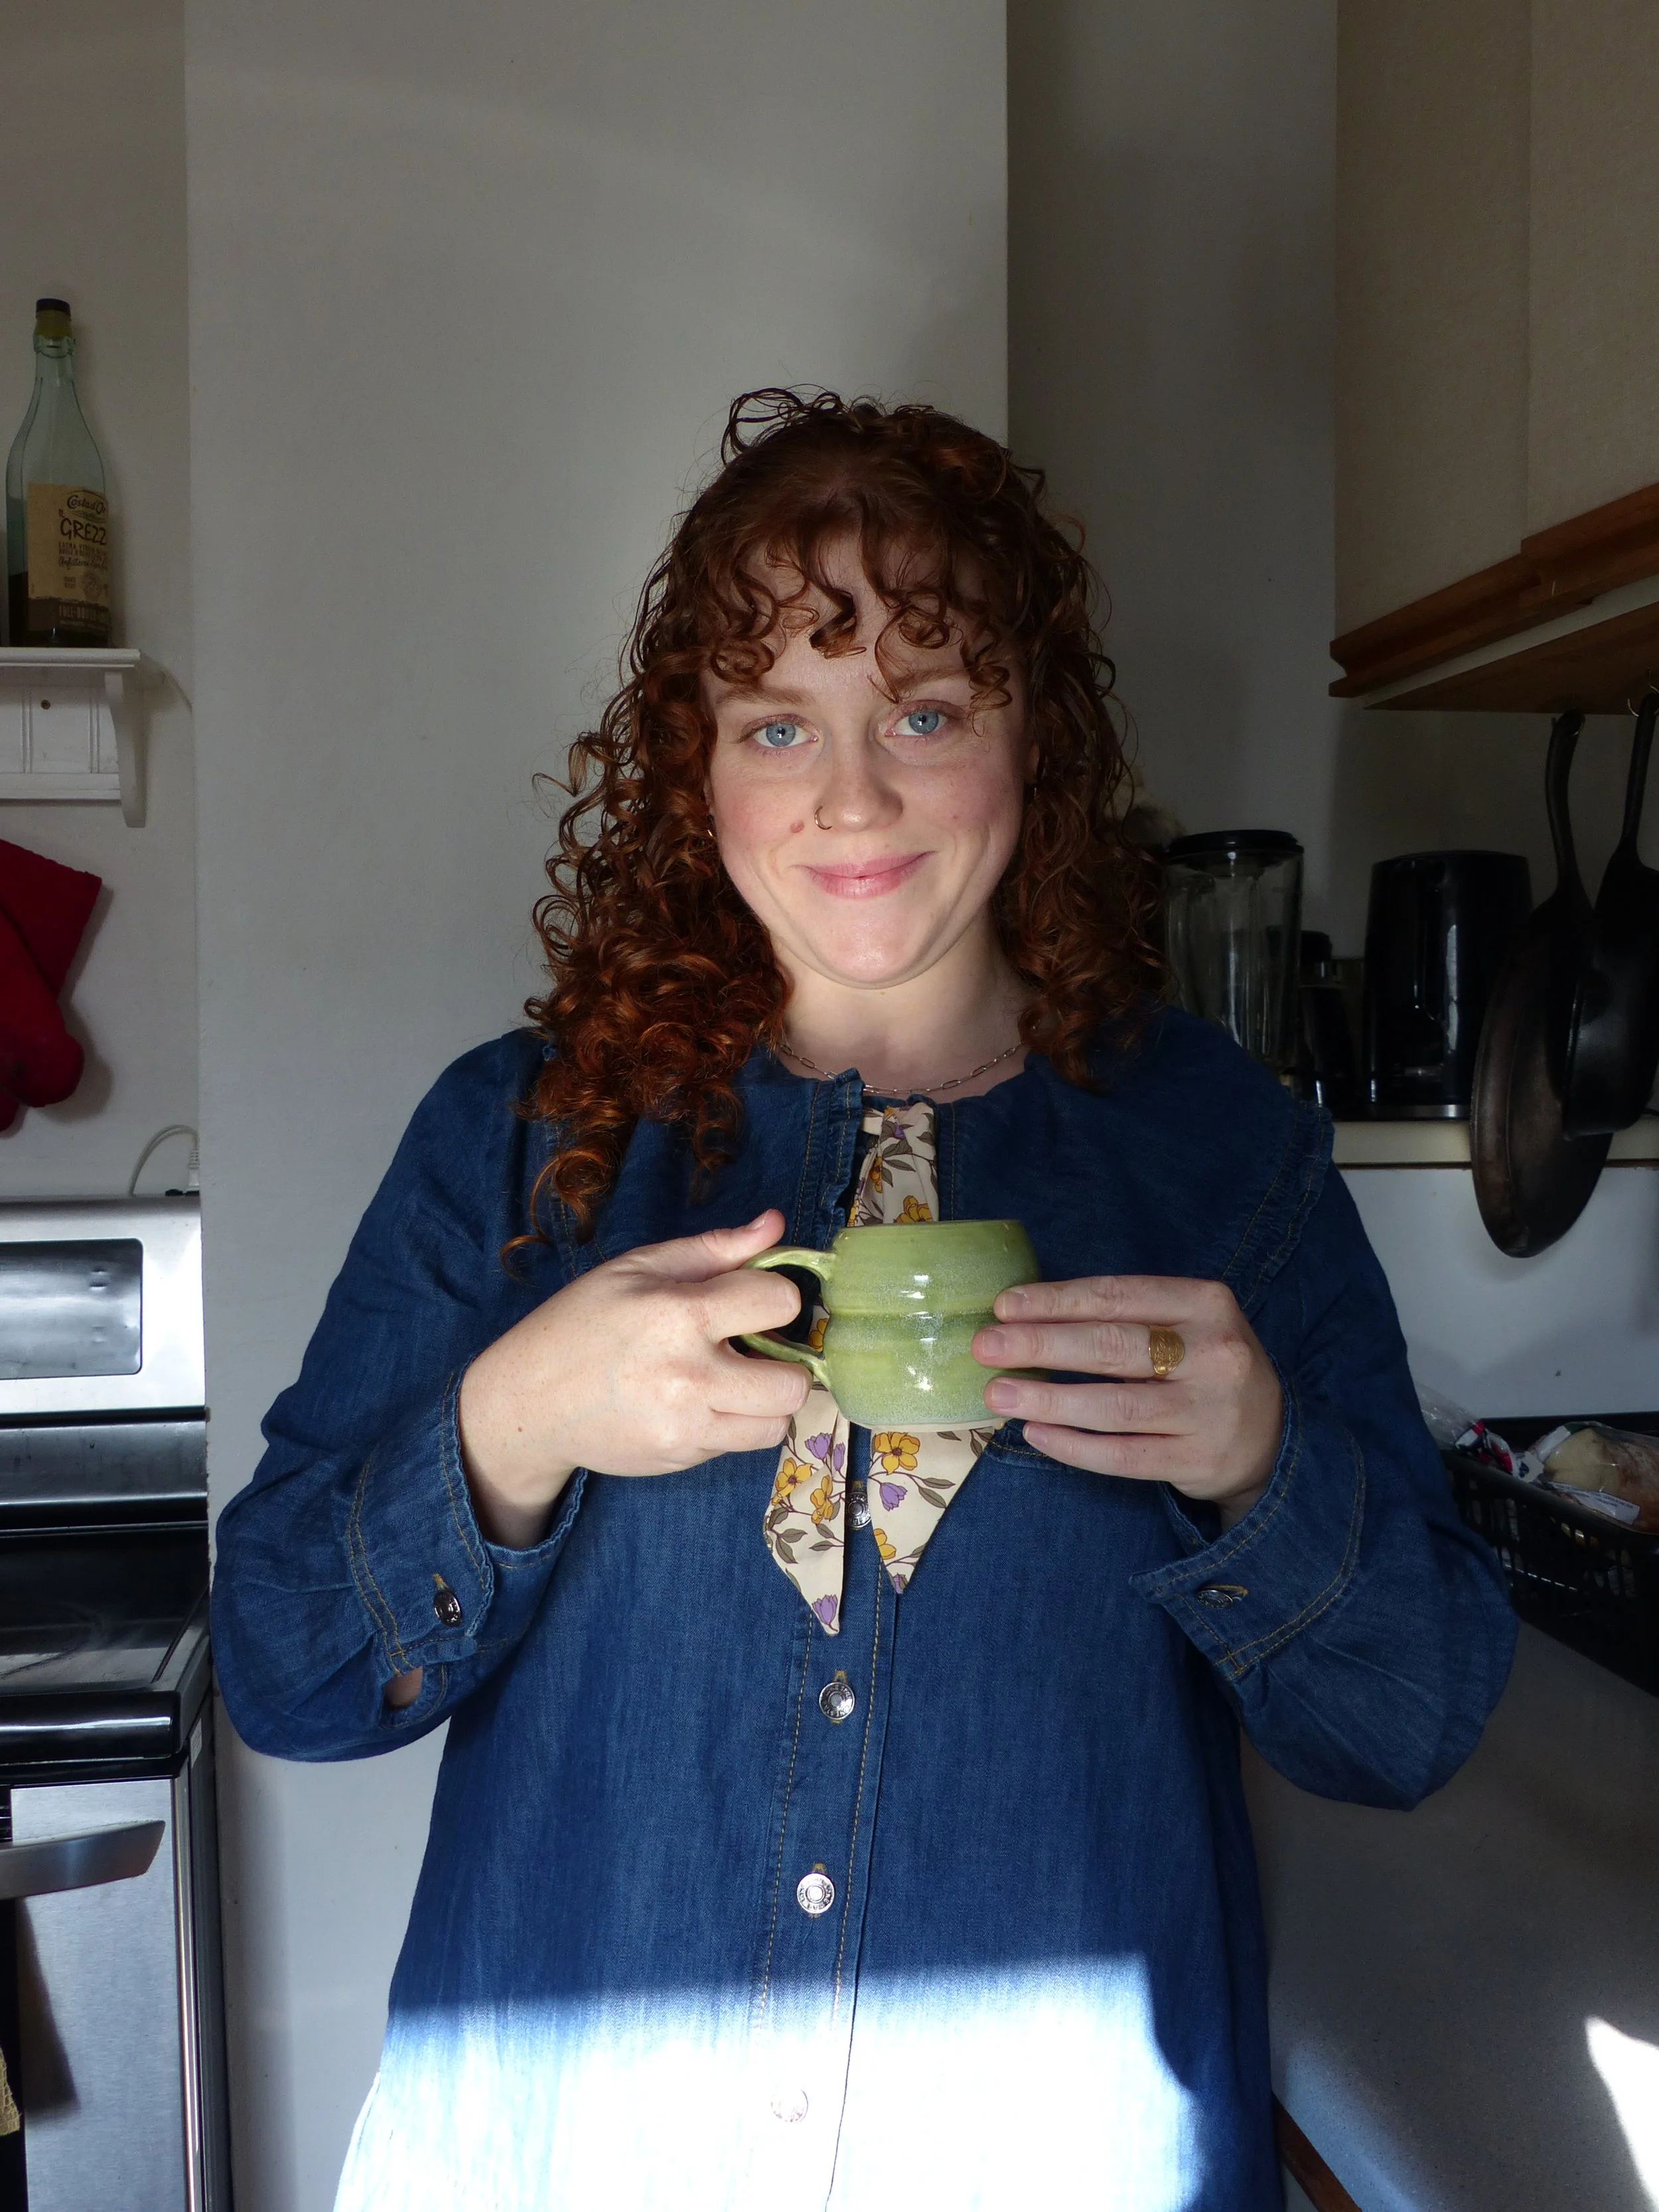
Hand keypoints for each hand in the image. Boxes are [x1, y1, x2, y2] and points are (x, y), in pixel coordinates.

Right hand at [457, 1208, 808, 1548]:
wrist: (530, 1401)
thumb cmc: (583, 1321)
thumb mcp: (639, 1267)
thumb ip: (715, 1248)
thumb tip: (774, 1224)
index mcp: (680, 1315)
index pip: (780, 1301)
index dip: (776, 1295)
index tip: (753, 1299)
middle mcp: (689, 1377)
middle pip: (794, 1384)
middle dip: (786, 1363)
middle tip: (754, 1350)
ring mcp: (686, 1427)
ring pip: (775, 1425)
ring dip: (765, 1401)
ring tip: (733, 1379)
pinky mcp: (681, 1458)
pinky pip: (737, 1443)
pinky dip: (732, 1422)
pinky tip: (697, 1401)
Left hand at [971, 1275, 1282, 1528]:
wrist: (1272, 1439)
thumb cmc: (1206, 1368)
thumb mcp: (1186, 1325)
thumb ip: (1126, 1316)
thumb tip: (1028, 1316)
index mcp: (1207, 1303)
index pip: (1118, 1296)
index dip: (1056, 1300)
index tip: (1004, 1306)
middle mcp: (1214, 1354)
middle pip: (1112, 1346)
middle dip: (1040, 1344)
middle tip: (986, 1346)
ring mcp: (1208, 1412)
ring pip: (1114, 1405)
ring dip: (1048, 1399)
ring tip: (999, 1395)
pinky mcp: (1196, 1461)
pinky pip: (1122, 1455)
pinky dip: (1074, 1446)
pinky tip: (1036, 1433)